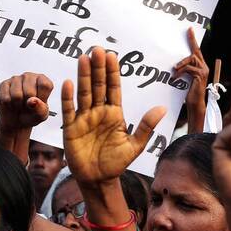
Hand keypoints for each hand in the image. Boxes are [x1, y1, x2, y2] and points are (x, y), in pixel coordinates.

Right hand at [0, 73, 53, 132]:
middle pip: (29, 92)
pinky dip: (8, 105)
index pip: (45, 85)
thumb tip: (32, 101)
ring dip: (17, 105)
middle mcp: (29, 77)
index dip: (42, 98)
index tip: (39, 103)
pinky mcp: (4, 84)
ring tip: (19, 105)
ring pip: (16, 95)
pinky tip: (11, 103)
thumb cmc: (31, 114)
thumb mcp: (41, 115)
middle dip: (27, 104)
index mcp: (42, 80)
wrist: (17, 120)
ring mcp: (16, 79)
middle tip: (27, 106)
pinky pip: (6, 98)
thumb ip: (40, 109)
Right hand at [62, 48, 165, 186]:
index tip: (112, 55)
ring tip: (84, 58)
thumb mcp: (135, 146)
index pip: (114, 88)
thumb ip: (145, 126)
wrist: (98, 180)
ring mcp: (84, 118)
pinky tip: (69, 83)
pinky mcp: (71, 128)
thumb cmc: (116, 162)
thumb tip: (162, 109)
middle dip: (98, 68)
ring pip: (84, 93)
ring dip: (83, 76)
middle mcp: (98, 112)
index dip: (112, 72)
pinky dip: (68, 97)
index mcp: (114, 114)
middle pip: (98, 86)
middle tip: (97, 49)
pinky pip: (69, 110)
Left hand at [173, 28, 208, 133]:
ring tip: (174, 70)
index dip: (193, 40)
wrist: (194, 104)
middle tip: (187, 31)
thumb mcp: (185, 79)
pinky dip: (180, 72)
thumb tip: (174, 64)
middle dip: (192, 41)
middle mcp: (204, 67)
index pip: (197, 51)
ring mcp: (203, 71)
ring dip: (181, 64)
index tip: (189, 30)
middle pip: (196, 51)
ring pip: (191, 59)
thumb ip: (183, 70)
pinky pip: (189, 69)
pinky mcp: (200, 76)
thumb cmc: (188, 93)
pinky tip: (175, 78)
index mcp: (201, 66)